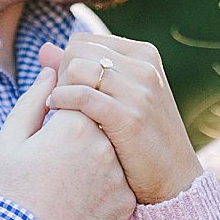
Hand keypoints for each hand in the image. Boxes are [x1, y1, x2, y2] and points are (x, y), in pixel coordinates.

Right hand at [0, 67, 135, 219]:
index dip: (66, 98)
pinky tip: (77, 196)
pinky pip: (119, 178)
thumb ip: (34, 99)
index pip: (82, 90)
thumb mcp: (9, 142)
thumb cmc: (7, 195)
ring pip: (112, 148)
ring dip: (94, 153)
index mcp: (76, 125)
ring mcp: (120, 176)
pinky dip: (103, 182)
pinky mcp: (127, 202)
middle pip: (99, 118)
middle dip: (81, 126)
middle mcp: (105, 146)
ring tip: (64, 177)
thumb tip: (52, 70)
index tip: (52, 114)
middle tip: (55, 154)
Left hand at [42, 35, 203, 204]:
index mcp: (143, 54)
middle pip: (76, 51)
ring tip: (58, 109)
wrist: (175, 179)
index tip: (67, 90)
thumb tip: (45, 48)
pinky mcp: (128, 117)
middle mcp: (144, 67)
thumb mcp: (120, 95)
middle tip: (60, 102)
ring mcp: (138, 91)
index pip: (83, 41)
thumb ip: (83, 68)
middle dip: (60, 74)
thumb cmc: (142, 138)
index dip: (65, 64)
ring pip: (76, 68)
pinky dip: (61, 101)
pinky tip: (56, 114)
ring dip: (59, 88)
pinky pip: (81, 95)